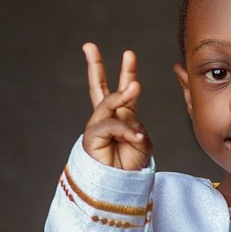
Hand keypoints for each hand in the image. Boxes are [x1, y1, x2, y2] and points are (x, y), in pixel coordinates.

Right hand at [81, 43, 152, 170]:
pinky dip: (126, 131)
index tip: (128, 54)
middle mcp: (107, 118)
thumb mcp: (142, 141)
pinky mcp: (92, 136)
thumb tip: (124, 118)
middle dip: (94, 66)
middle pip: (99, 88)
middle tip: (89, 46)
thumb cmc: (131, 165)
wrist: (120, 185)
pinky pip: (111, 126)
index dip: (127, 72)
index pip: (123, 90)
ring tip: (135, 86)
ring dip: (123, 94)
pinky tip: (136, 138)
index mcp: (121, 117)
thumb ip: (135, 125)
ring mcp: (97, 126)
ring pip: (109, 103)